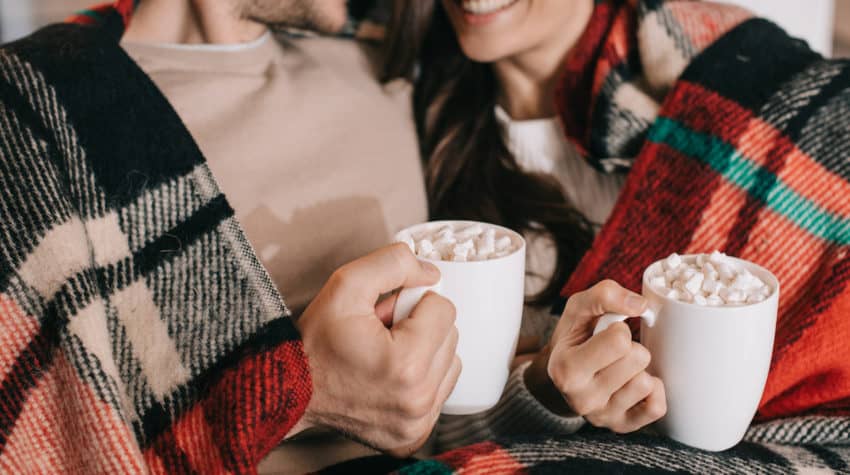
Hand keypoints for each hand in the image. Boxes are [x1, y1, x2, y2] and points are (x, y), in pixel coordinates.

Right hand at [296, 243, 461, 455]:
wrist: (288, 390)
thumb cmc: (315, 341)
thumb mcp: (345, 284)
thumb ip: (393, 264)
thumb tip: (431, 273)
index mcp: (407, 364)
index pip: (445, 309)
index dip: (412, 302)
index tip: (383, 314)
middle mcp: (417, 400)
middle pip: (450, 336)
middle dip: (419, 327)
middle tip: (380, 333)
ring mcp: (416, 422)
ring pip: (449, 362)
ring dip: (424, 351)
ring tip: (384, 354)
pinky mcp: (413, 435)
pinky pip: (439, 390)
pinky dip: (421, 378)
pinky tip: (389, 375)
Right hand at [524, 280, 665, 432]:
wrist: (564, 374)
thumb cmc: (575, 337)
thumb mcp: (578, 308)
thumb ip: (605, 295)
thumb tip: (641, 305)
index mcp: (566, 369)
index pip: (619, 340)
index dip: (617, 328)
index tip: (604, 333)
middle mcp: (582, 399)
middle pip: (638, 358)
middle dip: (631, 347)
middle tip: (612, 352)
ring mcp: (602, 417)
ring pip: (647, 382)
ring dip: (639, 368)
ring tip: (620, 367)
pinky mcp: (622, 426)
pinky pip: (657, 408)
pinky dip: (652, 390)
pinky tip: (633, 382)